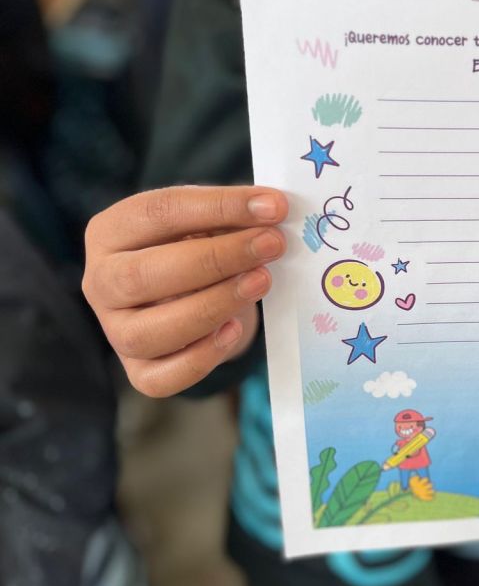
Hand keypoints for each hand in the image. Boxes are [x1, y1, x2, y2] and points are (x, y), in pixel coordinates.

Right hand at [83, 186, 287, 396]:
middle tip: (271, 245)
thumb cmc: (200, 248)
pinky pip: (160, 379)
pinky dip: (201, 358)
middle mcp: (100, 282)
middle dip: (216, 259)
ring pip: (147, 332)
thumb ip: (231, 216)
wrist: (197, 296)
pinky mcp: (137, 371)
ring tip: (262, 281)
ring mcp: (114, 330)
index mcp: (110, 231)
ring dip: (212, 306)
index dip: (219, 207)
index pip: (158, 213)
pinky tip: (234, 330)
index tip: (272, 207)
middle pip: (142, 276)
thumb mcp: (209, 223)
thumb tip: (271, 210)